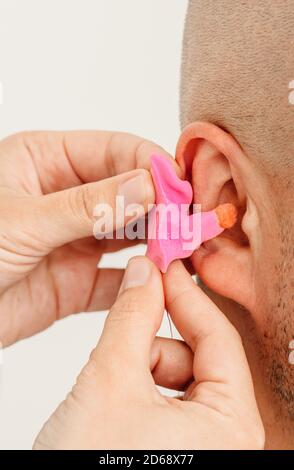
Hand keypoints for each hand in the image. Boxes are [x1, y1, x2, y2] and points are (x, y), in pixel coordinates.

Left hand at [0, 131, 173, 344]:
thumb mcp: (21, 218)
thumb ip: (87, 204)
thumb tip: (149, 184)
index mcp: (47, 161)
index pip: (117, 151)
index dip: (153, 166)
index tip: (180, 188)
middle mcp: (68, 197)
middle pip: (131, 191)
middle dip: (163, 205)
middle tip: (192, 222)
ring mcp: (75, 240)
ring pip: (131, 234)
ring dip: (158, 241)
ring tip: (185, 249)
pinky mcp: (77, 282)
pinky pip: (120, 279)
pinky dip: (142, 280)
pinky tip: (162, 281)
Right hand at [34, 256, 263, 449]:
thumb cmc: (90, 468)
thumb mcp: (111, 380)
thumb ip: (132, 317)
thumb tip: (145, 273)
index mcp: (231, 427)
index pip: (218, 337)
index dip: (188, 296)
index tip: (166, 267)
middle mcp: (226, 440)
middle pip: (195, 359)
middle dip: (153, 343)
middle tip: (122, 332)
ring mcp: (203, 447)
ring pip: (176, 378)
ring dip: (140, 369)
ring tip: (107, 389)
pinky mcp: (177, 451)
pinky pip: (164, 401)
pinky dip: (137, 390)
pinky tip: (112, 405)